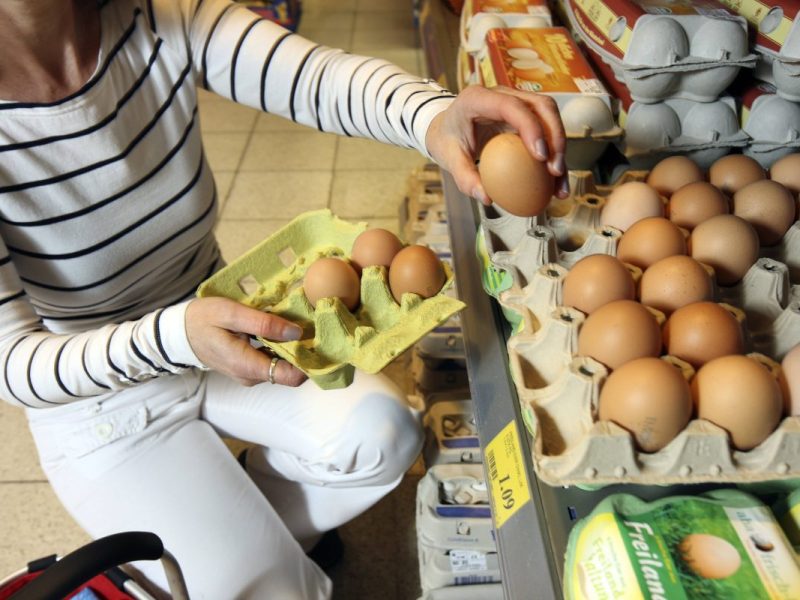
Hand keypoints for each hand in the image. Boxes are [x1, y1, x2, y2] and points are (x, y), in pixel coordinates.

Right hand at [185, 297, 306, 386]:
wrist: (180, 331)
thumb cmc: (204, 318)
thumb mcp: (231, 313)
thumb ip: (264, 324)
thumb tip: (297, 332)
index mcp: (248, 366)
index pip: (291, 377)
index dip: (309, 360)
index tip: (320, 339)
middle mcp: (252, 376)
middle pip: (291, 372)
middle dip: (304, 351)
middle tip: (314, 326)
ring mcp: (250, 374)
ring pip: (283, 366)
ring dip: (294, 348)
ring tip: (300, 324)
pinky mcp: (249, 368)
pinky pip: (273, 361)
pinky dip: (282, 347)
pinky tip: (284, 330)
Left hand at [425, 85, 568, 203]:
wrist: (446, 128)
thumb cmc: (447, 139)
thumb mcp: (448, 159)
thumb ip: (464, 178)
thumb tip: (487, 198)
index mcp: (478, 99)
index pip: (512, 106)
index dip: (531, 128)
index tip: (540, 156)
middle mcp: (501, 94)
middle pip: (541, 105)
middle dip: (555, 136)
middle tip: (555, 170)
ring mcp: (516, 102)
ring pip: (549, 115)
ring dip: (560, 145)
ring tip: (559, 178)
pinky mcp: (525, 114)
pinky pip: (546, 129)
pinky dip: (554, 153)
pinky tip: (557, 180)